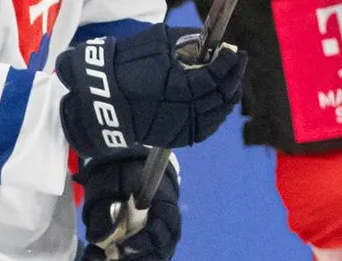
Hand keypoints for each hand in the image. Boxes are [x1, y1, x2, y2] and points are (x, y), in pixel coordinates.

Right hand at [56, 24, 246, 157]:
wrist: (103, 98)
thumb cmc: (127, 64)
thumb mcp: (157, 42)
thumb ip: (188, 40)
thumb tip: (212, 43)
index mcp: (179, 86)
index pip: (216, 76)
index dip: (230, 63)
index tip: (236, 51)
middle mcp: (185, 111)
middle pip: (222, 97)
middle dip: (233, 78)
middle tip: (237, 63)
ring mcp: (183, 127)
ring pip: (218, 114)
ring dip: (228, 96)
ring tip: (229, 81)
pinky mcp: (179, 138)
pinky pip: (207, 128)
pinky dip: (217, 114)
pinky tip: (217, 101)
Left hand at [77, 152, 180, 260]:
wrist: (126, 175)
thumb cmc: (121, 176)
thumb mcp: (110, 184)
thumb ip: (106, 209)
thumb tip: (98, 238)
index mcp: (166, 212)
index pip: (160, 235)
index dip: (140, 246)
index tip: (117, 249)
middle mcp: (166, 236)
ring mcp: (154, 250)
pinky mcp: (140, 259)